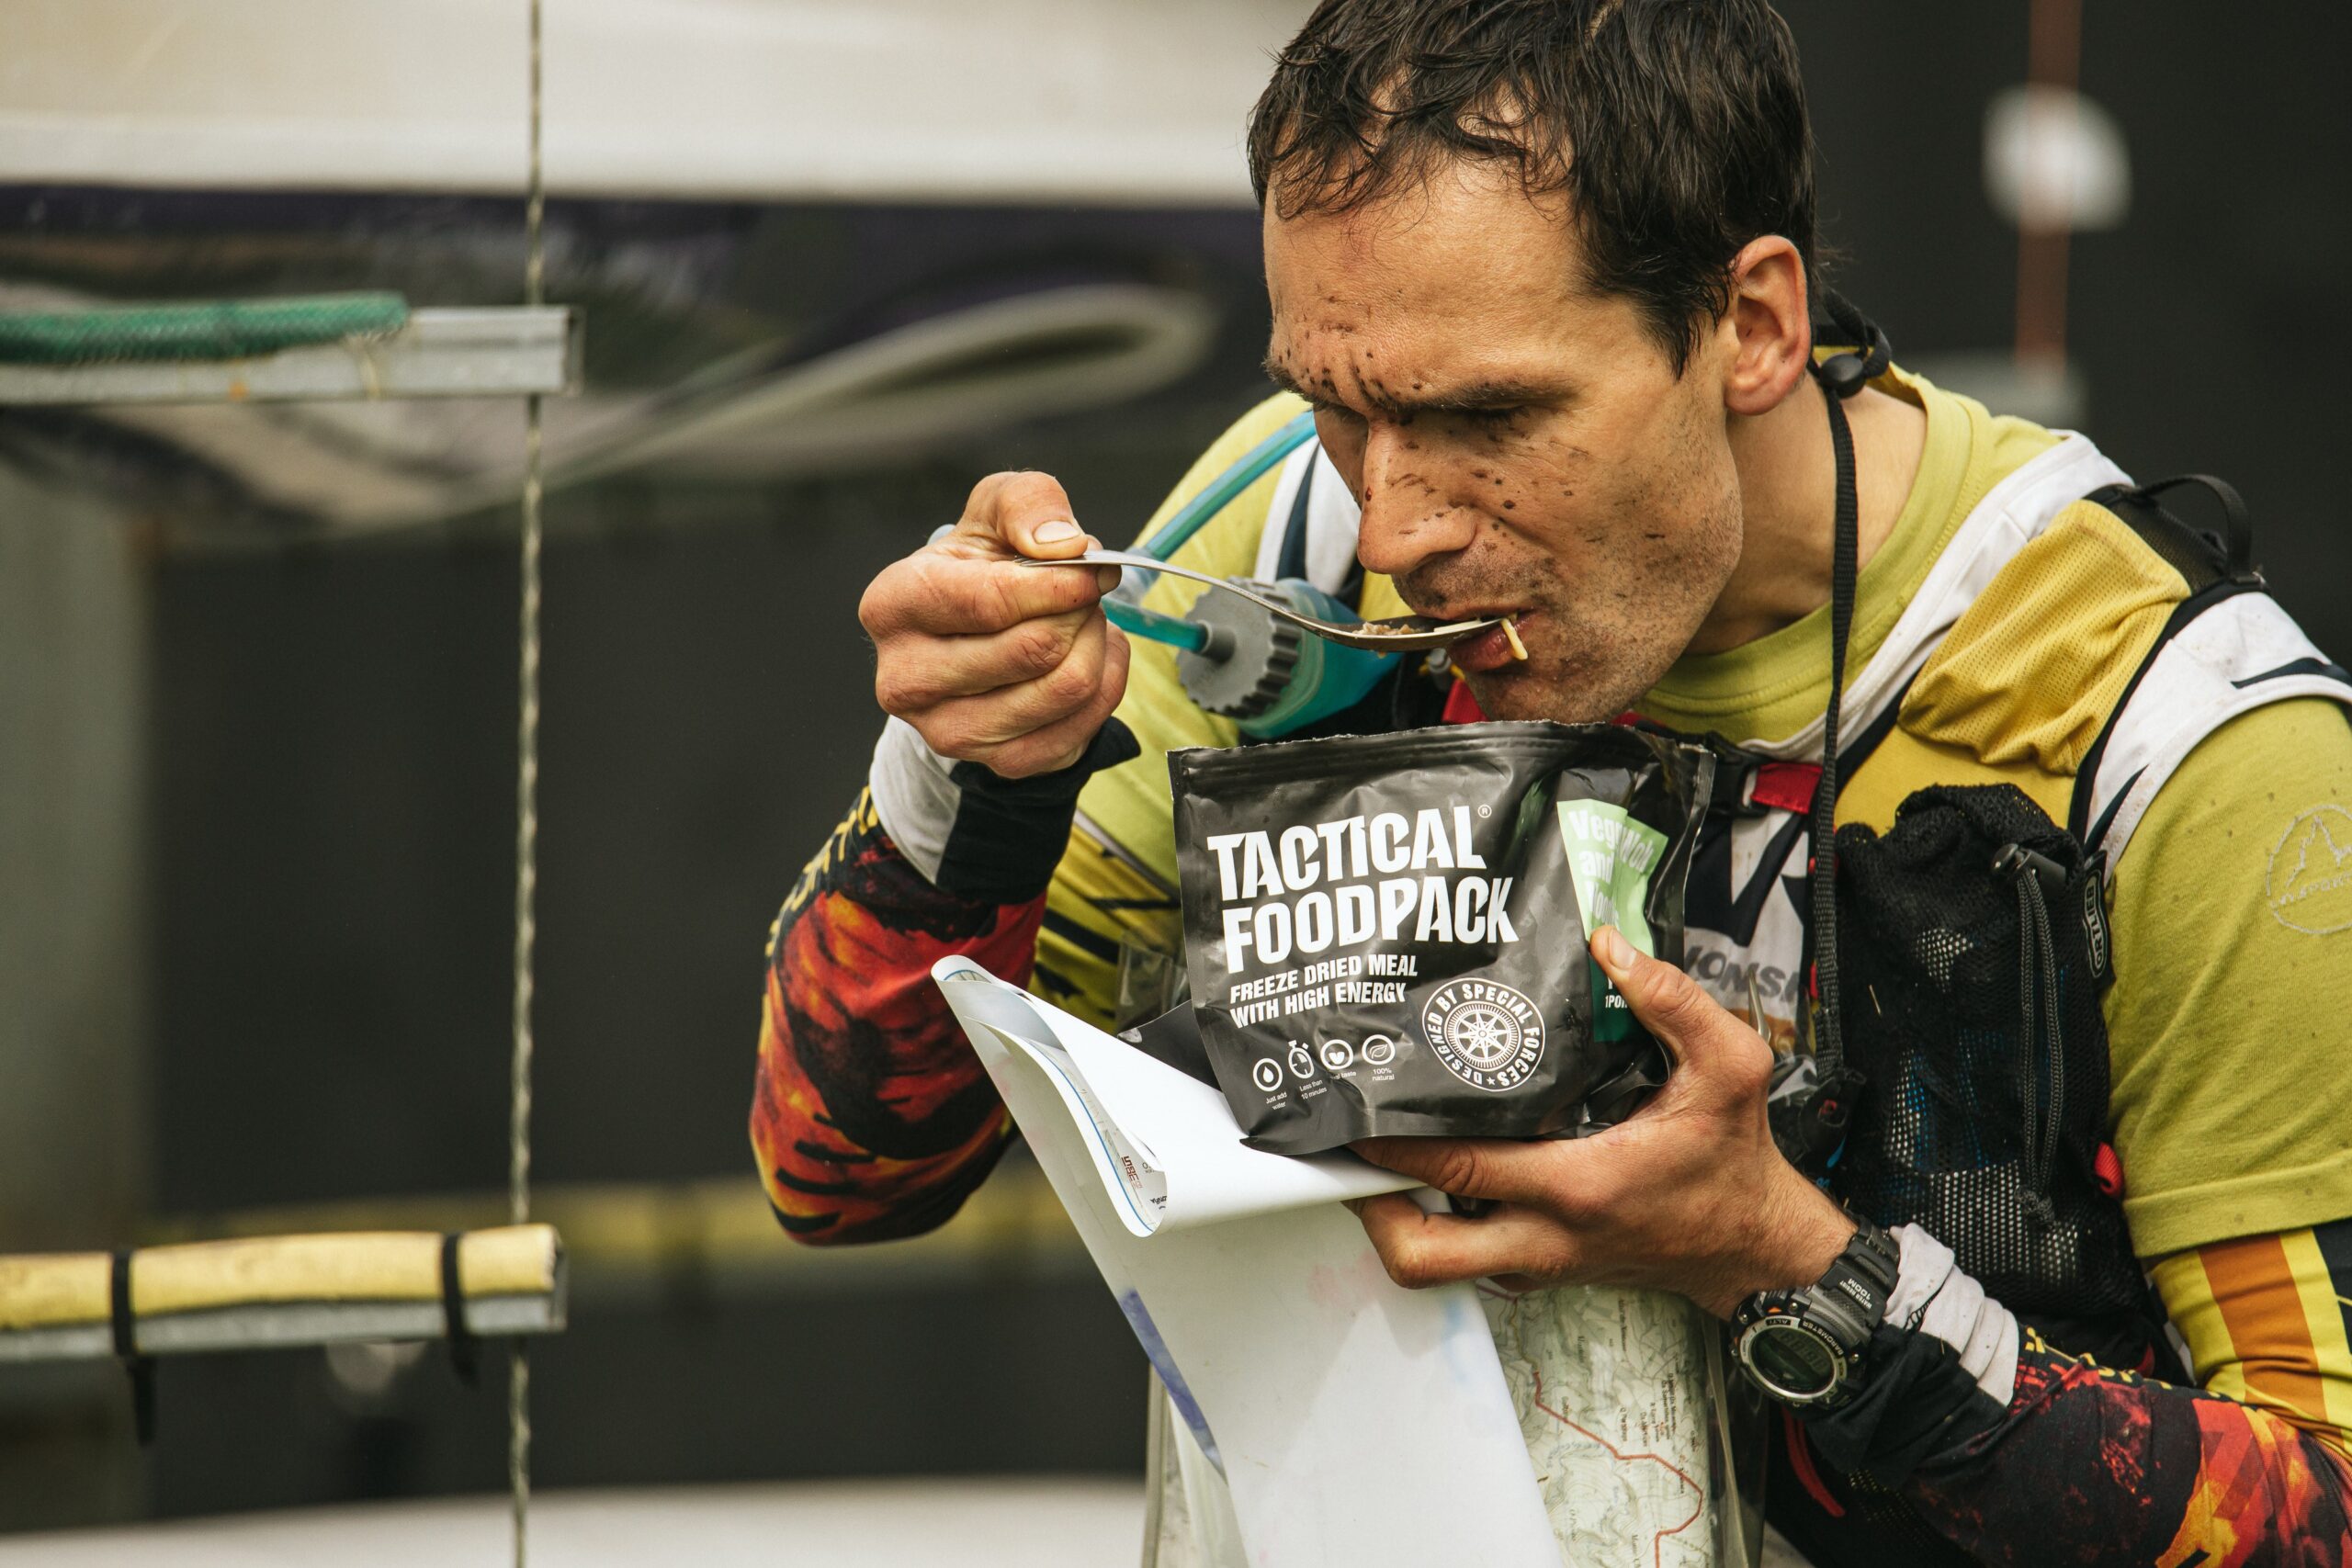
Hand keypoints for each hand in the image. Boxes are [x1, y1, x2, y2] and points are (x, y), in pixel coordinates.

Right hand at [859, 471, 1130, 778]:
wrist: (973, 632)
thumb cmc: (981, 564)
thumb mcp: (996, 508)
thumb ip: (1028, 503)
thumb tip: (1064, 546)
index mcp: (892, 606)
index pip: (989, 601)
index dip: (1058, 583)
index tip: (1093, 568)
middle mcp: (905, 679)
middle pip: (1033, 649)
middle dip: (1080, 611)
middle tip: (1086, 591)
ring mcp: (948, 732)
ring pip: (1065, 688)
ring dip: (1096, 644)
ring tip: (1083, 621)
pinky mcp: (997, 763)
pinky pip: (1083, 725)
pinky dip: (1105, 683)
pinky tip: (1088, 657)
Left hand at [1347, 927, 1855, 1318]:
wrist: (1755, 1248)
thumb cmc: (1735, 1163)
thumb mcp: (1728, 1068)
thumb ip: (1674, 1001)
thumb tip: (1609, 947)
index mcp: (1578, 1185)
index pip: (1459, 1168)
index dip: (1394, 1145)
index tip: (1356, 1112)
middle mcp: (1545, 1235)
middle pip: (1421, 1251)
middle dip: (1366, 1206)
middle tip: (1345, 1152)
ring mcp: (1538, 1261)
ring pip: (1435, 1266)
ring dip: (1395, 1220)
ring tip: (1373, 1159)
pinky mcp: (1542, 1271)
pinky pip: (1466, 1259)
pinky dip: (1439, 1223)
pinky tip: (1432, 1175)